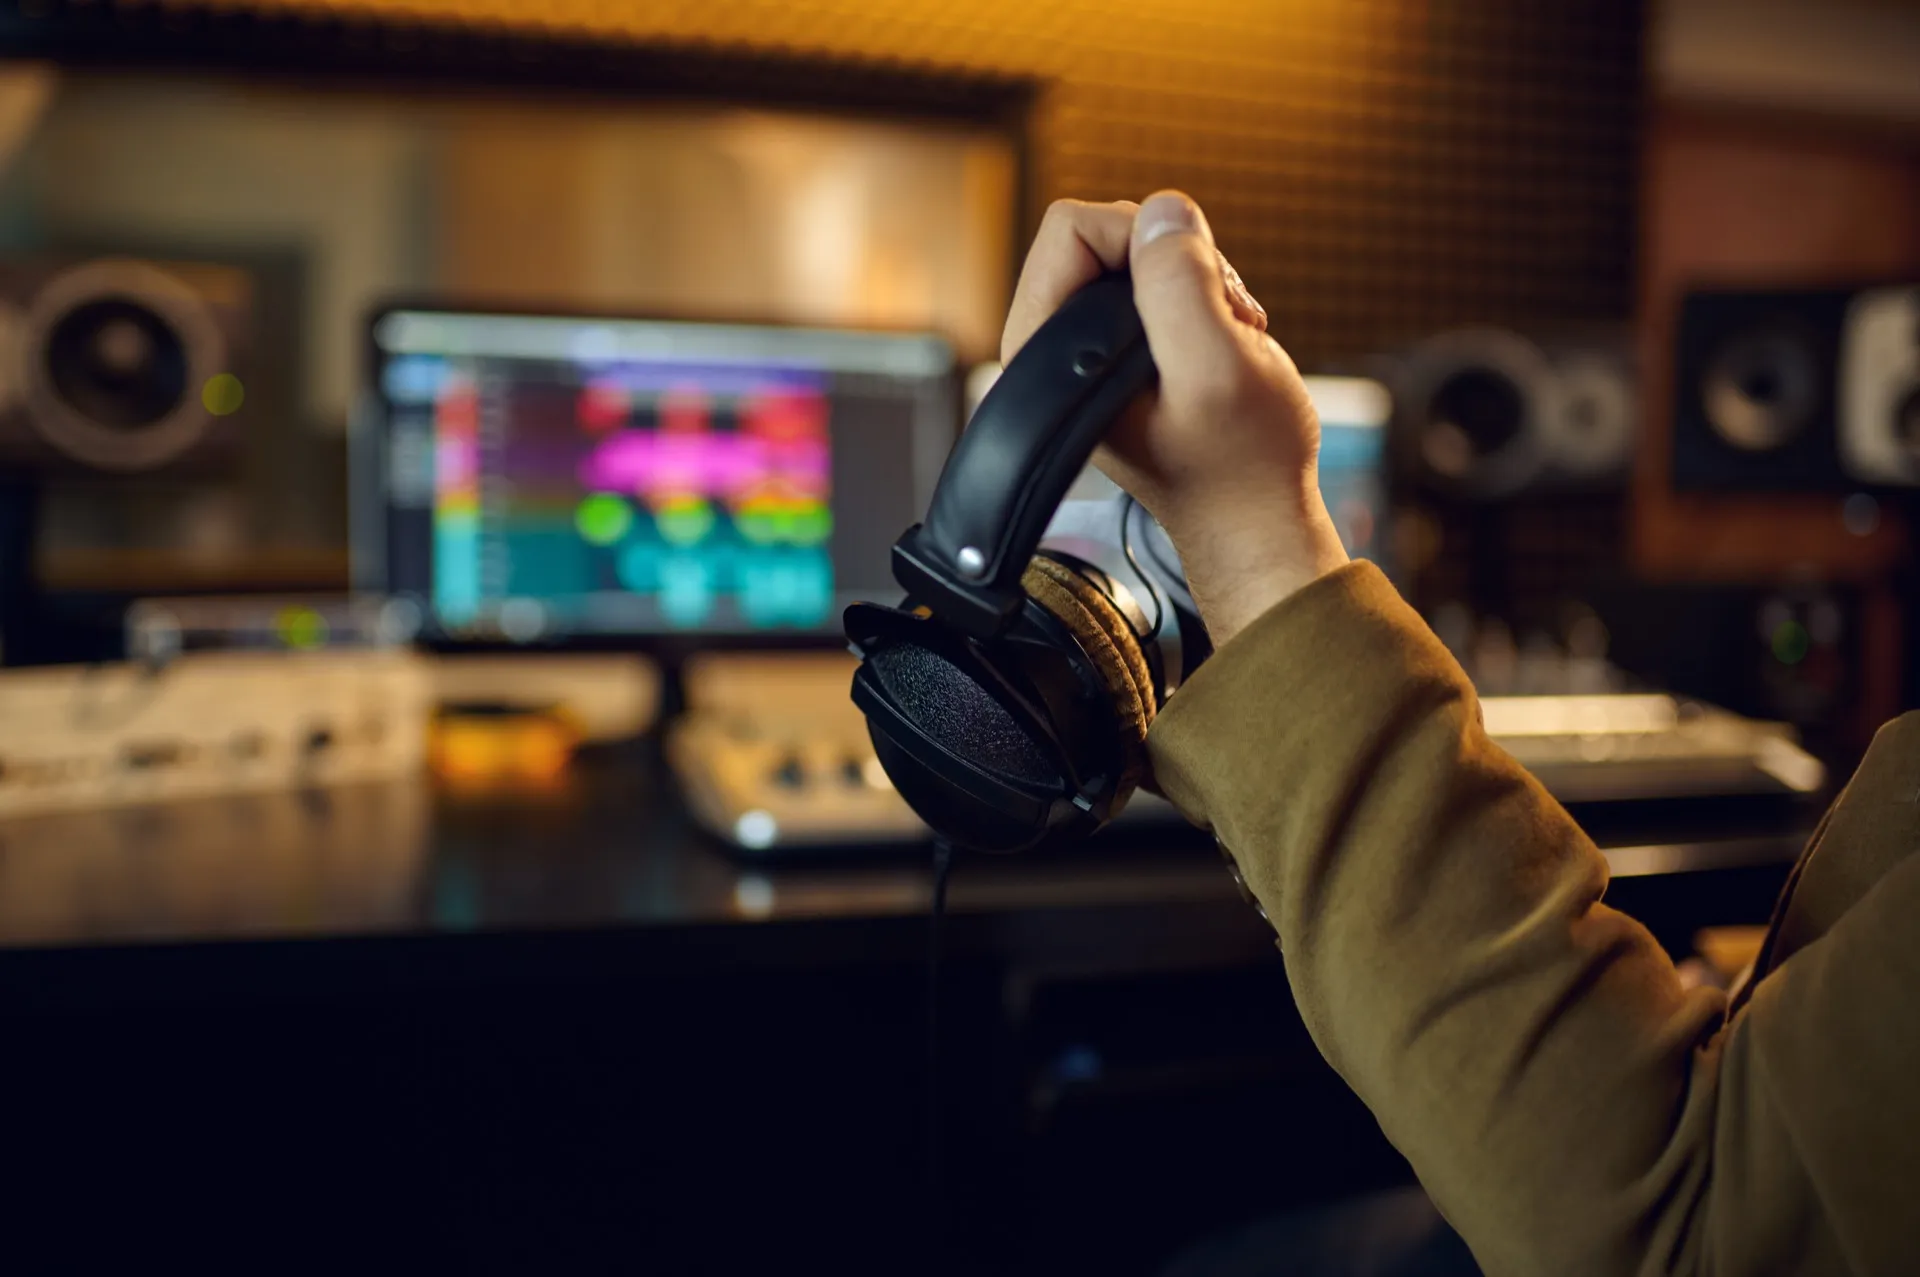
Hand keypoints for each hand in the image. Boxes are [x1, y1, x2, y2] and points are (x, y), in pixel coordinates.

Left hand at [1002, 192, 1348, 645]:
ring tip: (1227, 340)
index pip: (1074, 227)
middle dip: (1178, 264)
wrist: (1256, 514)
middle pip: (1108, 231)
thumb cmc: (1240, 463)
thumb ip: (1180, 284)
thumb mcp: (1218, 366)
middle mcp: (1051, 346)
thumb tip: (1161, 211)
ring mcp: (1087, 346)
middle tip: (1220, 323)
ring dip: (1199, 284)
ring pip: (1140, 252)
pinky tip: (1223, 344)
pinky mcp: (1122, 346)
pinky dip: (1203, 299)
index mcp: (1043, 355)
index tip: (1195, 296)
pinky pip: (1159, 278)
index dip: (1146, 243)